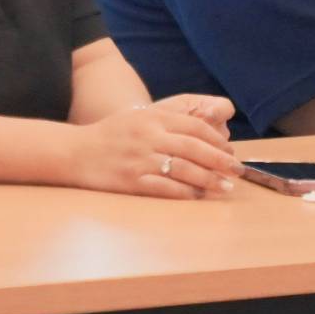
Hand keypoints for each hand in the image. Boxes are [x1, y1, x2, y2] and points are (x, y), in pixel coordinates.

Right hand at [67, 103, 242, 199]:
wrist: (76, 151)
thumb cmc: (112, 134)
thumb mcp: (140, 116)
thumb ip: (169, 119)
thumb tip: (205, 127)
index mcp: (155, 118)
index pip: (196, 127)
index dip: (217, 140)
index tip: (230, 152)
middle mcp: (150, 136)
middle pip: (196, 148)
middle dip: (221, 161)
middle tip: (238, 171)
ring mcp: (141, 159)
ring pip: (184, 169)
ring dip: (209, 180)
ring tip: (224, 187)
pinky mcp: (131, 181)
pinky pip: (165, 188)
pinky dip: (184, 193)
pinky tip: (197, 197)